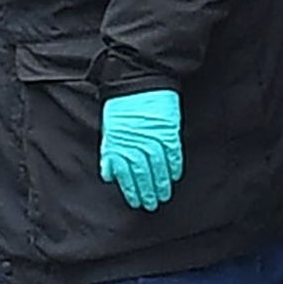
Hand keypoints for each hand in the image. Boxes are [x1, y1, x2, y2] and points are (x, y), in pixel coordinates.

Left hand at [98, 88, 182, 210]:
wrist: (139, 78)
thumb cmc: (121, 102)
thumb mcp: (109, 127)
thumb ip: (109, 152)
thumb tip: (109, 174)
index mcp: (119, 143)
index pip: (127, 174)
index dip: (132, 190)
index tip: (136, 202)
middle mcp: (136, 143)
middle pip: (143, 173)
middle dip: (147, 191)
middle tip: (151, 204)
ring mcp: (154, 137)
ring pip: (159, 167)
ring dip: (161, 183)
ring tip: (163, 195)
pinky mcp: (169, 130)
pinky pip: (173, 153)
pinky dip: (174, 166)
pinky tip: (174, 177)